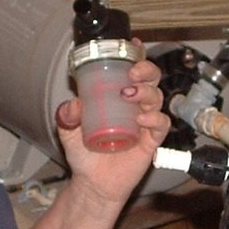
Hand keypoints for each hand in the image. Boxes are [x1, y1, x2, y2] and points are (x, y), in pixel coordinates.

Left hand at [55, 53, 170, 203]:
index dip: (135, 55)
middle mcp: (134, 105)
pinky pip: (160, 124)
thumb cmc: (84, 155)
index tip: (133, 44)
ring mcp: (144, 122)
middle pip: (151, 79)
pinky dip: (154, 118)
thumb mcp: (68, 131)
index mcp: (116, 97)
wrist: (93, 184)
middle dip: (146, 69)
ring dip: (147, 91)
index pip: (130, 70)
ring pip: (157, 97)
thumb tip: (74, 103)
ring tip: (130, 94)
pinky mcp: (151, 141)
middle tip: (133, 72)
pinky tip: (142, 119)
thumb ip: (67, 116)